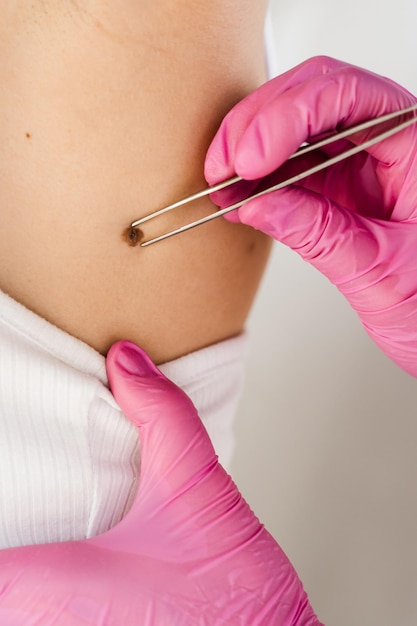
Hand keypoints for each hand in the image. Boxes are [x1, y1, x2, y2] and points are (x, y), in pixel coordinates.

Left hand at [0, 341, 321, 624]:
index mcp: (52, 578)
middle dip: (18, 517)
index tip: (16, 472)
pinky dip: (44, 582)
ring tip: (48, 513)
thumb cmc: (232, 593)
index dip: (5, 496)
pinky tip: (76, 546)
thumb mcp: (193, 483)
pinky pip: (42, 608)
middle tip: (32, 481)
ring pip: (17, 596)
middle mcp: (46, 616)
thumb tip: (125, 360)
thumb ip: (160, 414)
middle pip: (3, 573)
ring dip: (26, 558)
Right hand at [205, 56, 416, 377]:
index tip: (253, 159)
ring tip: (223, 183)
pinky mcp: (337, 186)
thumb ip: (318, 234)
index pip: (350, 96)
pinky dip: (258, 180)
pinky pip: (290, 166)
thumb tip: (258, 204)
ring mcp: (360, 161)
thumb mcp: (378, 270)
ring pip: (295, 125)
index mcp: (416, 146)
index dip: (291, 115)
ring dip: (250, 149)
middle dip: (260, 124)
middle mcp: (389, 142)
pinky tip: (238, 196)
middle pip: (315, 96)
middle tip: (227, 165)